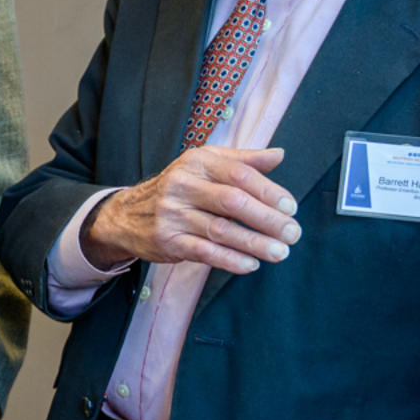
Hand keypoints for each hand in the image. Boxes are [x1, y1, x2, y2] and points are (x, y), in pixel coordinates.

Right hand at [79, 146, 299, 274]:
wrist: (127, 214)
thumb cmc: (178, 187)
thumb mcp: (206, 165)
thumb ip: (243, 161)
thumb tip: (279, 155)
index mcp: (197, 162)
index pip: (239, 174)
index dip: (268, 191)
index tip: (290, 207)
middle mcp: (183, 184)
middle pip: (232, 201)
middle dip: (266, 219)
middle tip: (292, 233)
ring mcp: (173, 213)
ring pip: (220, 230)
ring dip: (254, 243)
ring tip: (280, 252)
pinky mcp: (167, 240)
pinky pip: (204, 252)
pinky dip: (230, 260)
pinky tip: (251, 264)